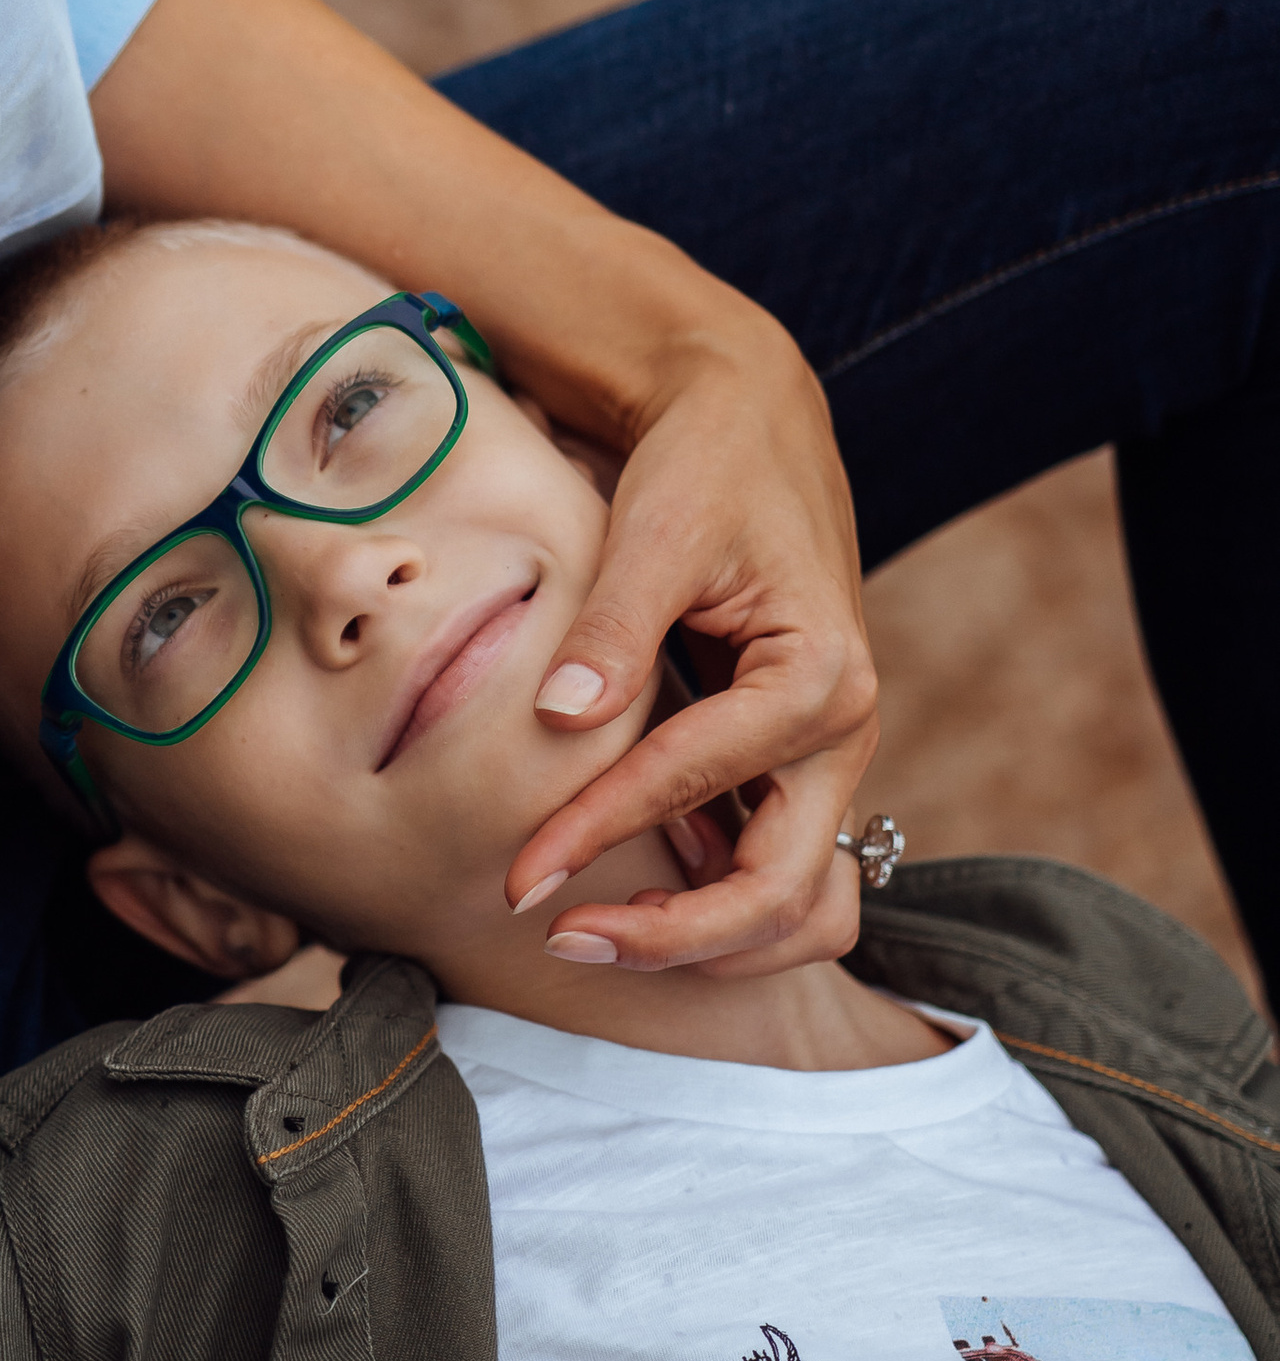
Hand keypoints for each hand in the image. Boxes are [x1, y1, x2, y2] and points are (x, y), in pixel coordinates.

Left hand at [502, 330, 878, 974]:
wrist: (752, 420)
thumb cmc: (707, 462)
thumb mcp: (657, 526)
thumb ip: (615, 626)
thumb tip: (564, 717)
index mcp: (818, 673)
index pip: (695, 783)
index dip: (598, 834)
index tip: (517, 877)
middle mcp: (843, 727)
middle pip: (782, 891)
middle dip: (676, 937)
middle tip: (562, 938)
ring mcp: (827, 752)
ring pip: (798, 901)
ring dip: (706, 940)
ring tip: (595, 936)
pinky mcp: (797, 757)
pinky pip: (779, 865)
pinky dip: (719, 905)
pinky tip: (634, 901)